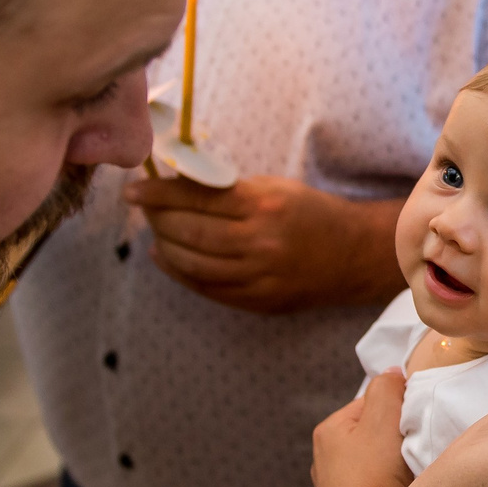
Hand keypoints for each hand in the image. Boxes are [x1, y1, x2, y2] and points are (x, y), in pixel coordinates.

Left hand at [129, 175, 400, 313]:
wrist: (353, 254)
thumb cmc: (311, 213)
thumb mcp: (274, 187)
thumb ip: (227, 188)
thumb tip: (176, 185)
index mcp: (263, 205)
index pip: (195, 198)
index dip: (158, 194)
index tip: (134, 190)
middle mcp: (259, 242)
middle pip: (189, 232)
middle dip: (157, 218)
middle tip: (144, 209)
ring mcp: (258, 276)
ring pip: (192, 263)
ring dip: (165, 246)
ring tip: (155, 232)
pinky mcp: (258, 301)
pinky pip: (206, 288)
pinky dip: (179, 273)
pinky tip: (167, 258)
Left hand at [311, 377, 414, 486]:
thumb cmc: (372, 476)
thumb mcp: (384, 420)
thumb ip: (388, 388)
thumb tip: (393, 372)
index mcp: (329, 430)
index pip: (372, 405)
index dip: (397, 411)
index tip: (411, 427)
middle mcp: (324, 459)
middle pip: (372, 436)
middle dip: (393, 440)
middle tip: (409, 452)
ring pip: (373, 466)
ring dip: (390, 468)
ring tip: (404, 478)